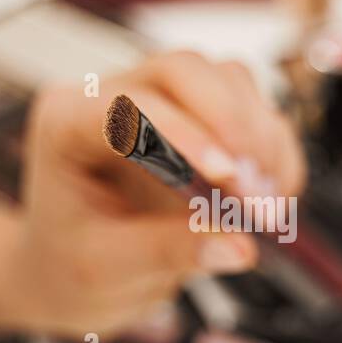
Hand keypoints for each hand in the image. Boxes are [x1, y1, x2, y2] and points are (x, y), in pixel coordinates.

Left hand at [17, 51, 305, 335]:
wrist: (69, 272)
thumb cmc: (70, 264)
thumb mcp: (106, 269)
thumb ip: (168, 252)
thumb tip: (241, 247)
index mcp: (67, 123)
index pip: (129, 105)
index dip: (184, 132)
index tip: (225, 176)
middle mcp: (113, 97)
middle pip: (184, 70)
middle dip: (231, 122)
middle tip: (254, 191)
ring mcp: (161, 102)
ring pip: (227, 80)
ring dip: (259, 137)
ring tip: (266, 205)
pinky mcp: (201, 121)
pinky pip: (252, 112)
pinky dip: (274, 151)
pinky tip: (274, 197)